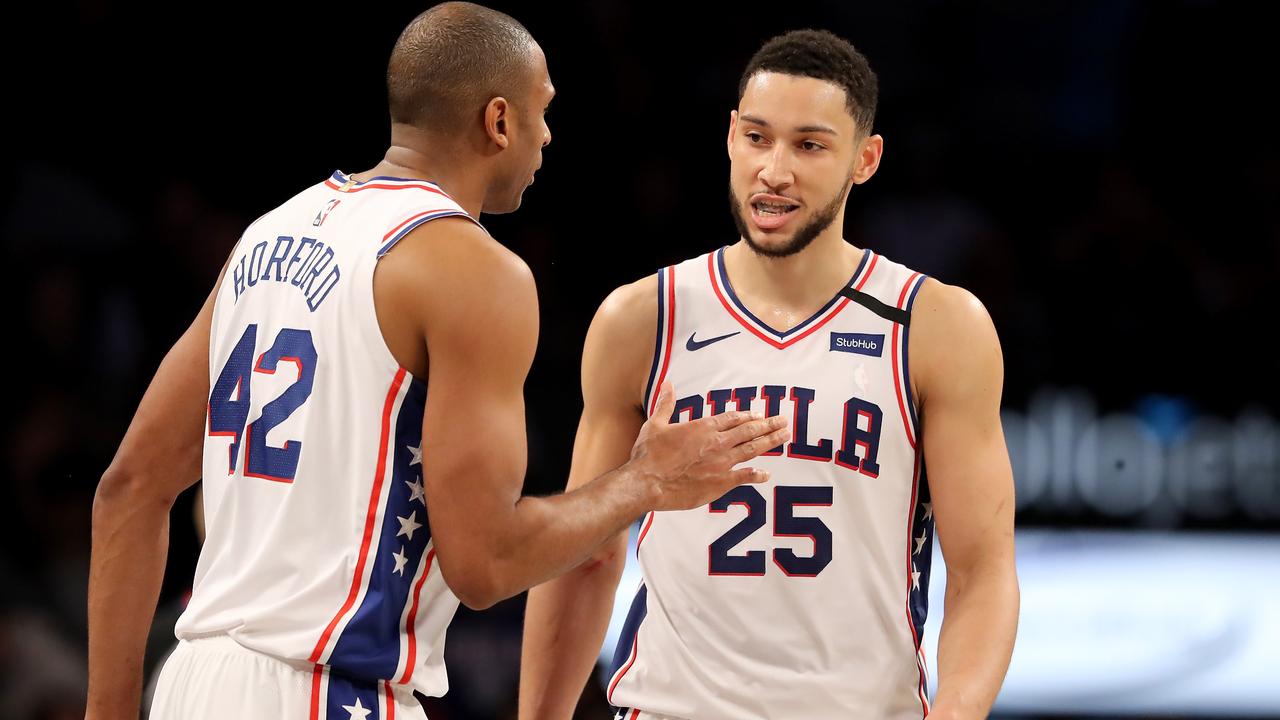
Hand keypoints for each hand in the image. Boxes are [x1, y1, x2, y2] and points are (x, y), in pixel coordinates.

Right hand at [627, 382, 788, 510]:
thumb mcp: (655, 424)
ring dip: (770, 441)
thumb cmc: (648, 455)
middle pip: (749, 431)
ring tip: (785, 435)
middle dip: (768, 425)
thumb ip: (666, 404)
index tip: (760, 415)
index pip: (732, 418)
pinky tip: (767, 474)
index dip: (748, 416)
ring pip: (752, 449)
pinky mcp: (721, 483)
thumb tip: (667, 384)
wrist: (647, 482)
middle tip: (784, 421)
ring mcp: (721, 463)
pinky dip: (757, 475)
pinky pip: (745, 477)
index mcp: (703, 427)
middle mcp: (717, 442)